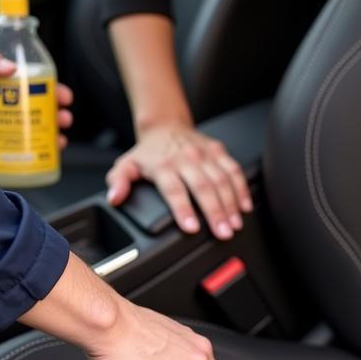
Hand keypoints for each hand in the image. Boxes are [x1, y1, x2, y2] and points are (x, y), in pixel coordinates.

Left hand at [0, 43, 73, 148]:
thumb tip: (11, 68)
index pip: (31, 84)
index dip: (51, 90)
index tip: (63, 97)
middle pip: (35, 111)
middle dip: (55, 117)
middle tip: (63, 120)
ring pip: (26, 132)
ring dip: (46, 138)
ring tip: (57, 141)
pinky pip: (5, 152)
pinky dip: (22, 157)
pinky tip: (34, 157)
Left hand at [104, 122, 251, 239]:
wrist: (165, 126)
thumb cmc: (148, 153)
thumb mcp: (126, 165)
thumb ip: (119, 182)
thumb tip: (115, 198)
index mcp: (164, 166)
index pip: (175, 190)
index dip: (183, 209)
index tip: (192, 228)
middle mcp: (186, 159)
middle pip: (204, 187)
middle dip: (215, 212)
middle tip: (223, 232)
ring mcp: (205, 155)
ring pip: (222, 180)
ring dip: (231, 204)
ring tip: (235, 225)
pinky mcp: (219, 151)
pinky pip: (234, 170)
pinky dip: (242, 188)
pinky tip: (245, 206)